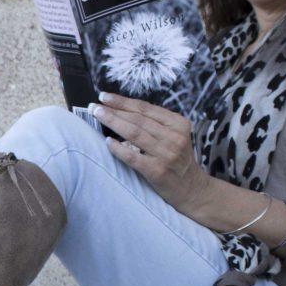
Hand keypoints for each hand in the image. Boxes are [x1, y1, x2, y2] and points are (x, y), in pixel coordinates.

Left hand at [89, 92, 211, 215]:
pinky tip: (107, 142)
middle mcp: (174, 137)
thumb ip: (155, 124)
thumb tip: (121, 109)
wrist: (191, 188)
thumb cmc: (176, 159)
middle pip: (138, 119)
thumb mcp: (174, 136)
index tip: (105, 96)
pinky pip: (132, 156)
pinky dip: (118, 148)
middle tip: (94, 106)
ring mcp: (166, 154)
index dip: (123, 101)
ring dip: (113, 122)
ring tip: (97, 116)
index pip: (145, 108)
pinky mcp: (157, 171)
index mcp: (178, 123)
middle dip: (113, 110)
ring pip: (134, 133)